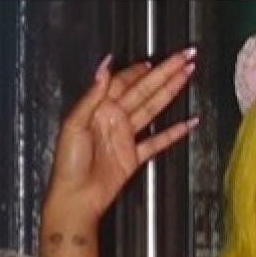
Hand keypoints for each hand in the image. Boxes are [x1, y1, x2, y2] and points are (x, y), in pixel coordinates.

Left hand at [39, 52, 196, 235]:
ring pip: (153, 108)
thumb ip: (91, 96)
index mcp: (99, 109)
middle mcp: (114, 119)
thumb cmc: (68, 165)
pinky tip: (187, 123)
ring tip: (186, 77)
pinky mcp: (133, 156)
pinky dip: (173, 133)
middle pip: (144, 90)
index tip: (158, 59)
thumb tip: (103, 69)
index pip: (125, 81)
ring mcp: (125, 137)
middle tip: (183, 59)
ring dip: (170, 92)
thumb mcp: (73, 124)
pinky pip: (157, 141)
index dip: (142, 69)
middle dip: (165, 73)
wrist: (76, 197)